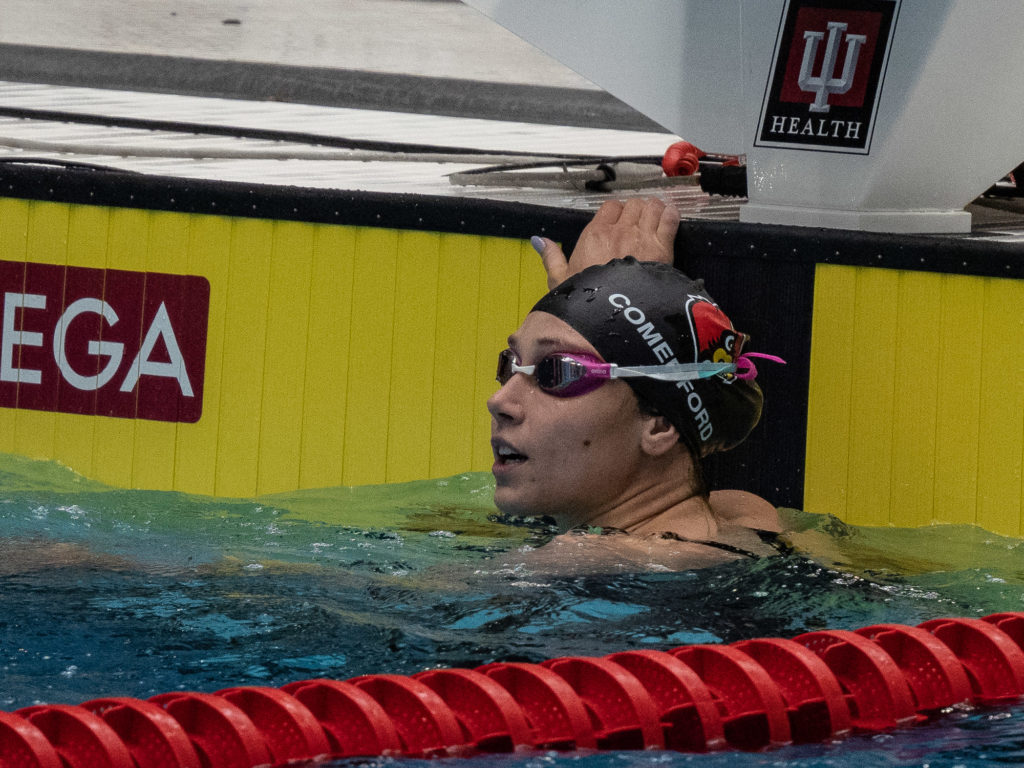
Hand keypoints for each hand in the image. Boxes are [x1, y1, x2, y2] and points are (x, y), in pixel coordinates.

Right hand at [534, 197, 679, 289]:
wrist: (612, 317)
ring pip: (653, 207)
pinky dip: (671, 216)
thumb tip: (539, 241)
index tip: (620, 221)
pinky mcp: (662, 248)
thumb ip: (551, 257)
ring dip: (655, 210)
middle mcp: (619, 231)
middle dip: (637, 211)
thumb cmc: (585, 303)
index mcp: (594, 235)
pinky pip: (670, 219)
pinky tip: (670, 219)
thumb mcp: (559, 281)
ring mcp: (642, 237)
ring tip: (655, 218)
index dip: (617, 212)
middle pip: (634, 205)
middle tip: (639, 222)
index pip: (611, 207)